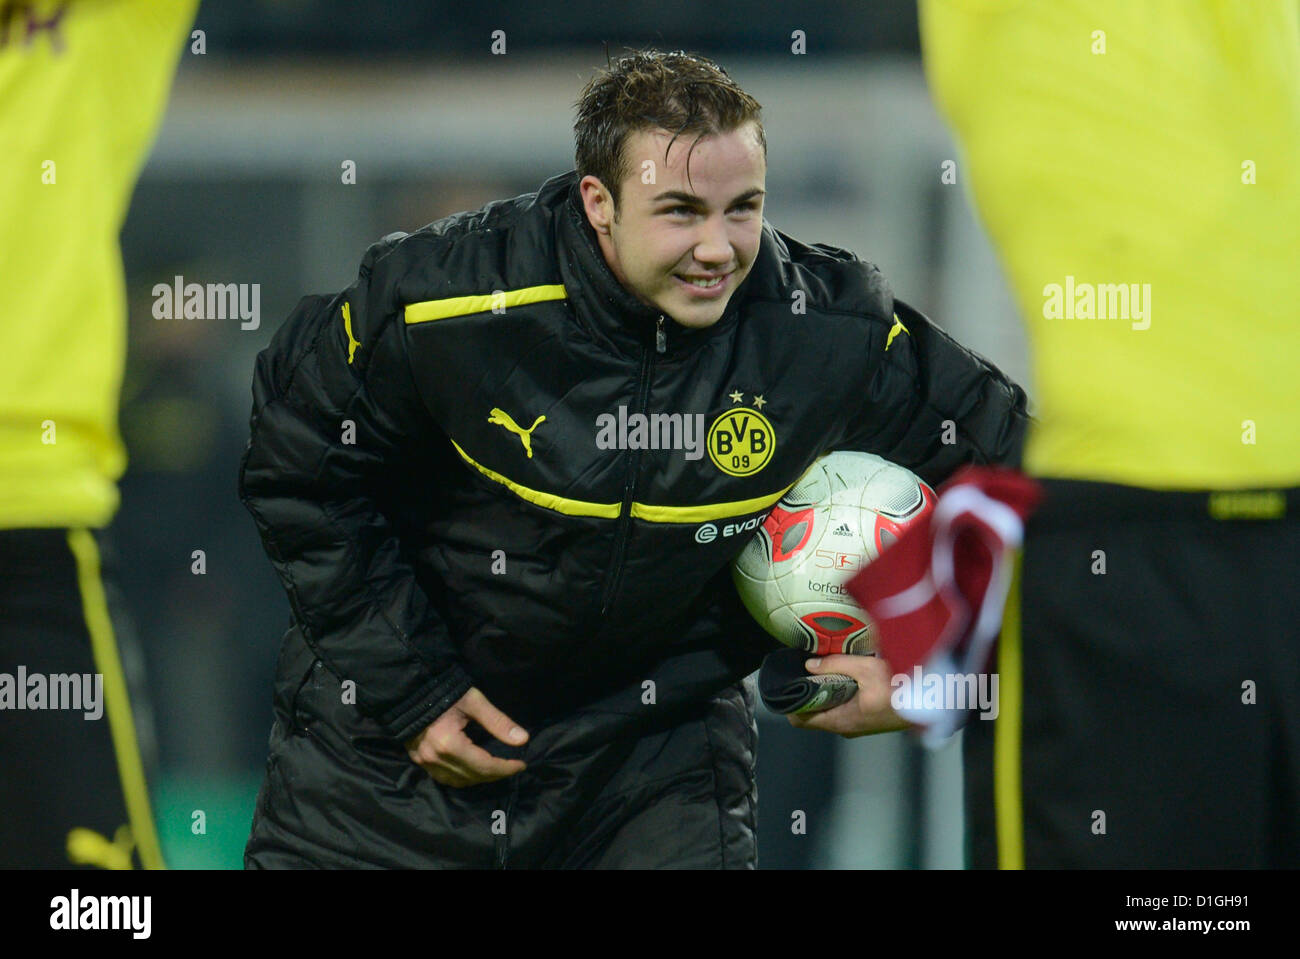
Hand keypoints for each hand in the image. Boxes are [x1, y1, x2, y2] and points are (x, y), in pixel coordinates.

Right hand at [404, 686, 528, 786]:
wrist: (410, 690)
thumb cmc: (444, 692)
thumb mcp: (474, 702)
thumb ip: (498, 722)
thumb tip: (523, 739)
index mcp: (449, 744)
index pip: (484, 766)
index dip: (506, 768)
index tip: (522, 764)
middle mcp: (435, 758)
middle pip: (473, 776)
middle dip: (496, 774)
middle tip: (512, 766)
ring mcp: (424, 762)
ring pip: (458, 781)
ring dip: (480, 778)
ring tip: (496, 769)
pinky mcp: (418, 760)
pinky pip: (444, 778)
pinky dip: (462, 778)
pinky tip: (473, 771)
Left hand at [786, 654, 912, 737]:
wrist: (932, 700)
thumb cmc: (900, 688)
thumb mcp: (865, 669)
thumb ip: (835, 664)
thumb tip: (810, 664)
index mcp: (840, 721)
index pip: (801, 720)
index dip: (790, 702)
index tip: (788, 683)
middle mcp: (847, 727)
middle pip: (814, 714)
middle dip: (807, 693)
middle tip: (804, 670)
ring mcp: (858, 725)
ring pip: (830, 710)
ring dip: (824, 692)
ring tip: (822, 669)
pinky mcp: (869, 718)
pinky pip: (845, 708)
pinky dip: (839, 693)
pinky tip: (843, 675)